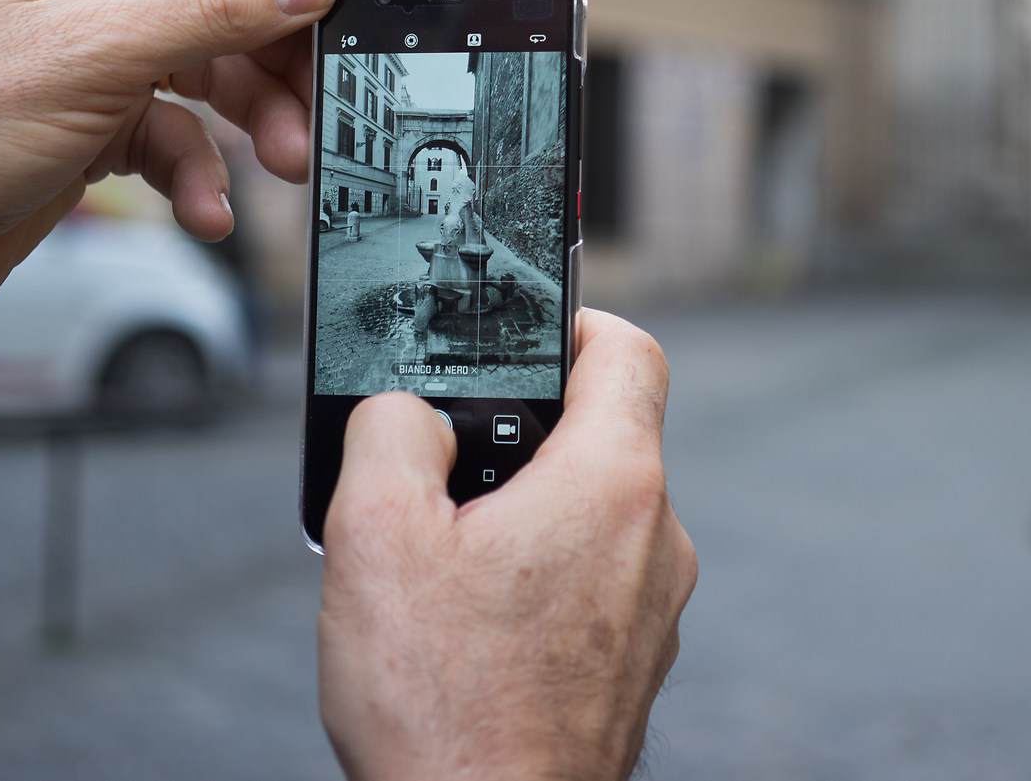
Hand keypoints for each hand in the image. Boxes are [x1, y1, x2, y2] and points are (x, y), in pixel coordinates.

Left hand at [0, 0, 374, 360]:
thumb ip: (209, 15)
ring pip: (211, 71)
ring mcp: (89, 46)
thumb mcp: (89, 63)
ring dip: (252, 124)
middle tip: (335, 99)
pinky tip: (205, 211)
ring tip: (287, 165)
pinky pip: (177, 132)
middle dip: (277, 60)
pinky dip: (198, 172)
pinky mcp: (92, 115)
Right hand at [318, 310, 697, 780]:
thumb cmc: (444, 707)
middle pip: (600, 441)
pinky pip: (591, 591)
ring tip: (443, 568)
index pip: (629, 351)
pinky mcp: (632, 672)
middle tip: (443, 473)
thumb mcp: (374, 535)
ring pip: (592, 522)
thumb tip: (407, 409)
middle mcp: (655, 542)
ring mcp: (652, 614)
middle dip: (520, 441)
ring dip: (525, 522)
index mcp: (613, 484)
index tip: (522, 336)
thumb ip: (389, 431)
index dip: (573, 323)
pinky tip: (471, 629)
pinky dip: (539, 588)